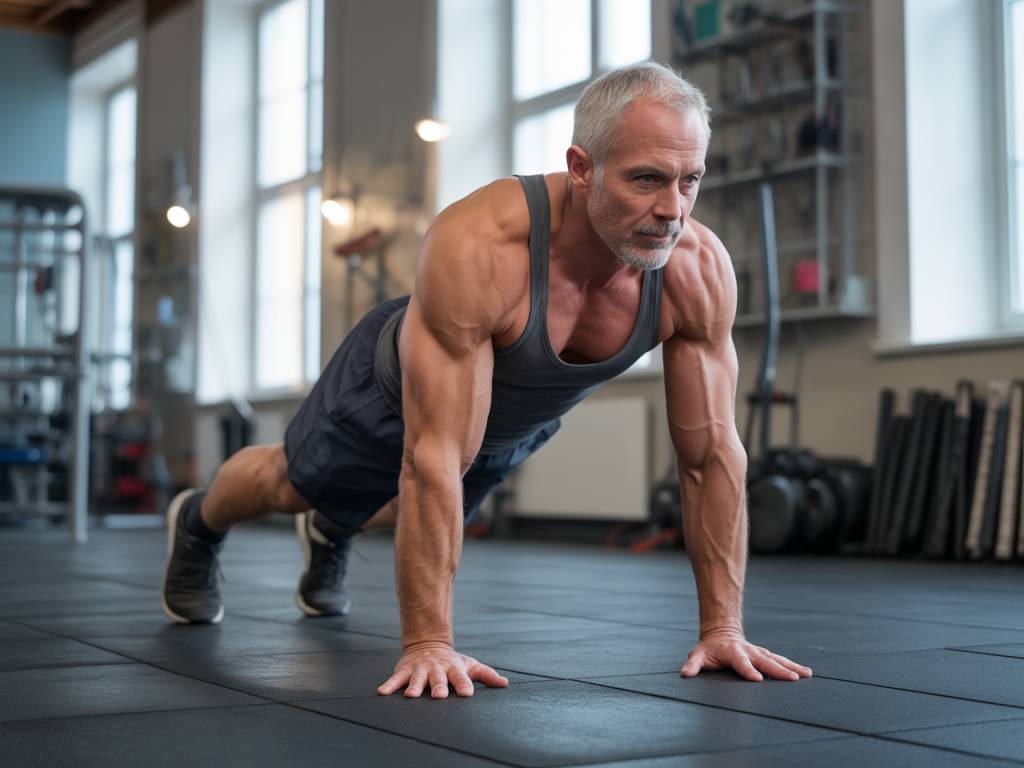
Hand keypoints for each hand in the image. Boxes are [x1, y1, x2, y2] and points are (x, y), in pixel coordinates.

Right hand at [377, 642, 509, 698]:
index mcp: (454, 669)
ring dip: (415, 687)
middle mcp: (437, 669)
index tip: (467, 694)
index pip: (461, 678)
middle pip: (438, 679)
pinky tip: (382, 692)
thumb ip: (486, 675)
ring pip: (417, 680)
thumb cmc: (452, 662)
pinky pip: (396, 679)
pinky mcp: (405, 670)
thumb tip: (505, 684)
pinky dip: (389, 685)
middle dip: (438, 687)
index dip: (464, 685)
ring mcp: (420, 670)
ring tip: (412, 696)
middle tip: (439, 695)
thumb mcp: (470, 665)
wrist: (428, 645)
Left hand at [681, 630, 811, 681]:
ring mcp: (758, 652)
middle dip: (779, 670)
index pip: (741, 663)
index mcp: (733, 652)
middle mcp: (749, 651)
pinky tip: (806, 673)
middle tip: (792, 679)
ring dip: (791, 667)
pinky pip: (780, 660)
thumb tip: (685, 674)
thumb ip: (693, 665)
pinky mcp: (765, 655)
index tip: (758, 680)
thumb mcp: (698, 655)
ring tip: (806, 674)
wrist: (721, 633)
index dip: (748, 671)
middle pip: (765, 661)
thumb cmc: (709, 649)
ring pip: (777, 659)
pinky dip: (793, 666)